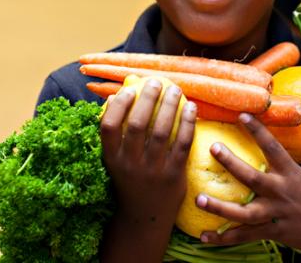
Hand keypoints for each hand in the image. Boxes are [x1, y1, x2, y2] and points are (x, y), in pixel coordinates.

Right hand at [100, 79, 196, 226]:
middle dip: (148, 98)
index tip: (130, 90)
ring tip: (176, 90)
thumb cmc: (130, 181)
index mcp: (112, 159)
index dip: (118, 105)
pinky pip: (182, 144)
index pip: (108, 127)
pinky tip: (191, 108)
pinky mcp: (173, 177)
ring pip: (161, 132)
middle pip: (137, 124)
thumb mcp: (117, 160)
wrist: (144, 219)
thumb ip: (118, 132)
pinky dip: (187, 123)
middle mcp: (129, 165)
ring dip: (169, 106)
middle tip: (156, 82)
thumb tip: (120, 94)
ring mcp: (152, 172)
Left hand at [196, 115, 300, 259]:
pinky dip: (225, 238)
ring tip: (198, 199)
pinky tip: (205, 236)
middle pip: (254, 178)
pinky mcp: (272, 233)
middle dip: (232, 164)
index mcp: (294, 175)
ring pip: (245, 213)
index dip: (258, 132)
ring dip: (221, 208)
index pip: (274, 149)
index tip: (242, 115)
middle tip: (213, 148)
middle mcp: (282, 193)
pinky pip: (246, 236)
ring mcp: (276, 215)